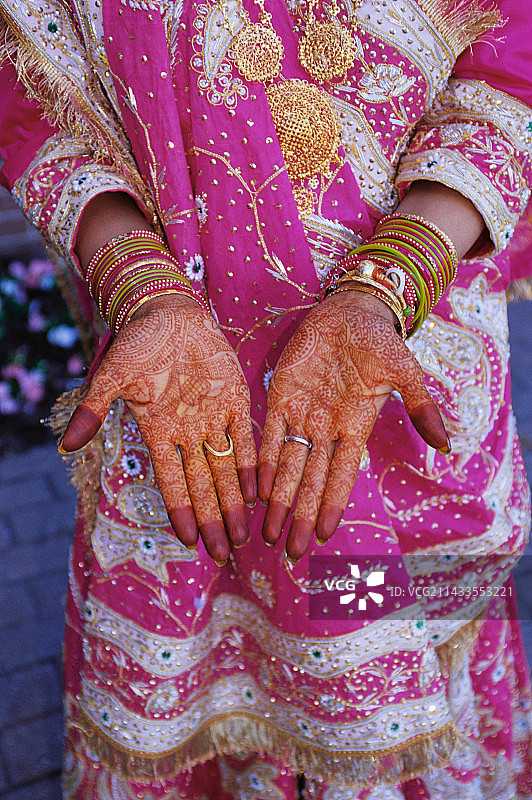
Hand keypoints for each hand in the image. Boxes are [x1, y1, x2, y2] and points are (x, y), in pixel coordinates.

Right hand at [60, 294, 256, 563]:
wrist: (169, 313)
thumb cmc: (138, 343)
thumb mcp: (112, 376)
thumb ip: (94, 410)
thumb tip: (65, 444)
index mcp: (159, 431)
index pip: (172, 481)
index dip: (181, 510)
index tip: (188, 541)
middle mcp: (188, 432)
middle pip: (203, 484)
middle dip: (213, 519)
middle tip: (225, 552)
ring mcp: (213, 418)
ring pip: (226, 469)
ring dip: (234, 501)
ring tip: (244, 534)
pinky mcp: (235, 401)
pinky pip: (245, 438)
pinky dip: (252, 465)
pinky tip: (260, 492)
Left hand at [258, 291, 448, 560]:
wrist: (351, 312)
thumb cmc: (380, 342)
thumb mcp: (405, 372)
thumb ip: (421, 408)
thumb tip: (447, 445)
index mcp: (355, 426)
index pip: (341, 475)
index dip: (331, 504)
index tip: (323, 535)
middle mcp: (326, 428)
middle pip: (311, 480)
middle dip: (301, 514)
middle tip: (289, 550)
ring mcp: (302, 414)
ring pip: (288, 465)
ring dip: (279, 498)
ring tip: (268, 531)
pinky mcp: (280, 395)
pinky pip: (270, 435)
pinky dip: (264, 461)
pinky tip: (256, 488)